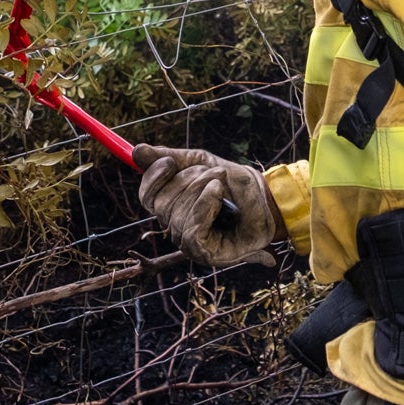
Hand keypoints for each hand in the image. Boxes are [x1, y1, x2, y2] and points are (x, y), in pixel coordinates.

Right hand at [135, 147, 286, 267]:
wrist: (268, 201)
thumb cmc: (237, 186)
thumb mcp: (202, 164)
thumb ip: (171, 159)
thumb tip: (136, 151)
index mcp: (173, 208)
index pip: (147, 196)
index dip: (152, 178)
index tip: (169, 161)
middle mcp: (177, 228)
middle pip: (161, 203)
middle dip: (188, 179)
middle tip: (215, 172)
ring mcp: (190, 244)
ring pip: (176, 214)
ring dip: (201, 189)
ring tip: (222, 183)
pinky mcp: (204, 253)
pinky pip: (191, 228)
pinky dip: (203, 205)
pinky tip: (218, 194)